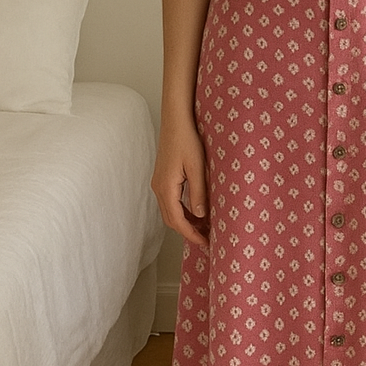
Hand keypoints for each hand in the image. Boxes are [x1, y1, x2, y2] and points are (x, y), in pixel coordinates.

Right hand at [151, 120, 209, 247]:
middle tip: (207, 239)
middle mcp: (158, 188)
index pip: (177, 220)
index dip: (191, 234)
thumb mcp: (197, 167)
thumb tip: (201, 216)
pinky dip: (184, 210)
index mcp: (166, 188)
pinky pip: (172, 201)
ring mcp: (159, 183)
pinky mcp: (163, 179)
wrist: (176, 121)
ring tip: (205, 227)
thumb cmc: (187, 140)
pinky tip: (198, 211)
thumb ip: (199, 192)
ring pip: (171, 211)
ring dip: (187, 221)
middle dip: (189, 232)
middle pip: (171, 219)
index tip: (205, 243)